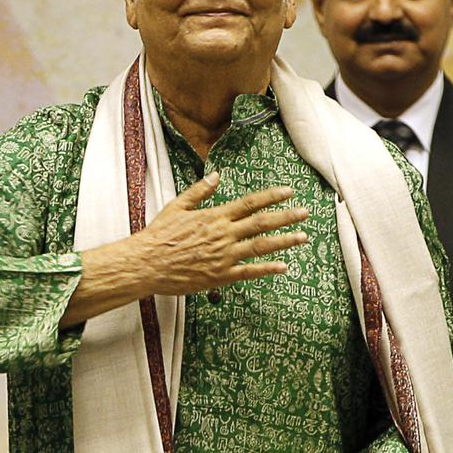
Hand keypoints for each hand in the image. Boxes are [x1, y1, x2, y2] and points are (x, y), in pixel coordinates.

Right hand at [135, 172, 308, 295]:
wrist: (147, 263)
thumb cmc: (159, 235)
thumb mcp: (177, 206)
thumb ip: (199, 191)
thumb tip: (217, 176)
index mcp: (214, 216)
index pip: (250, 203)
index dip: (272, 196)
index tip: (289, 191)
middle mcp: (223, 234)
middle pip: (262, 223)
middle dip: (286, 217)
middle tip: (305, 213)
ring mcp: (224, 256)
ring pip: (261, 246)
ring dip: (284, 241)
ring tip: (302, 237)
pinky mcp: (221, 276)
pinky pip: (249, 272)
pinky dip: (267, 269)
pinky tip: (283, 266)